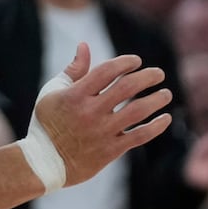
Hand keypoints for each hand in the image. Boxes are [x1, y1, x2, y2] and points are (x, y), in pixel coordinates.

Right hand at [30, 44, 172, 187]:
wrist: (42, 163)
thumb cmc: (47, 123)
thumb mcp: (52, 93)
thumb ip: (73, 70)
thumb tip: (84, 45)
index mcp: (74, 96)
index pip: (107, 71)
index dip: (126, 62)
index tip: (136, 61)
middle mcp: (90, 112)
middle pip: (127, 87)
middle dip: (148, 76)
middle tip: (159, 73)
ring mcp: (101, 132)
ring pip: (138, 111)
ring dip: (157, 99)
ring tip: (166, 94)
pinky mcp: (110, 150)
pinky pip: (140, 136)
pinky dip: (156, 126)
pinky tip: (165, 118)